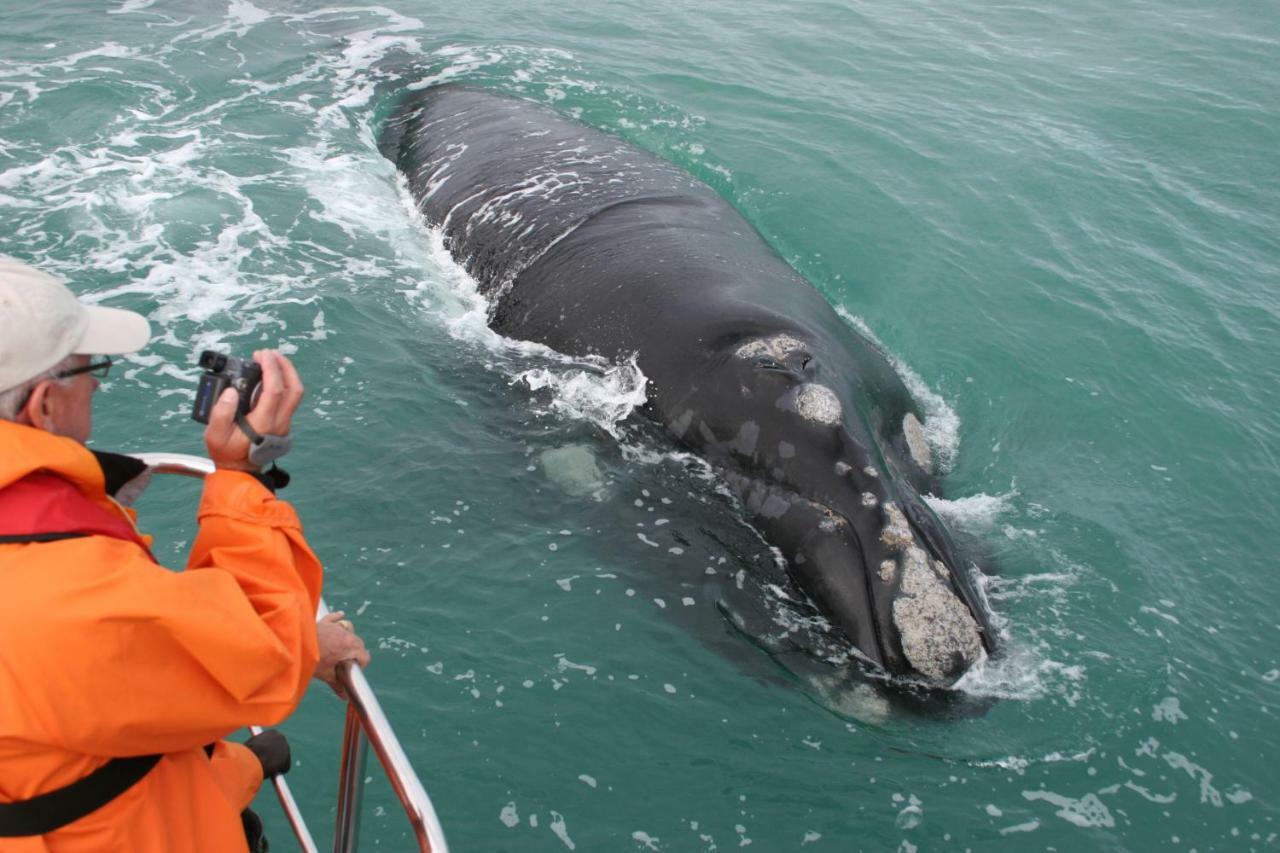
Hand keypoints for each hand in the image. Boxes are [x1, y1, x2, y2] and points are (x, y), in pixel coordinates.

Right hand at [204, 349, 303, 472]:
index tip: (261, 355)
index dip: (271, 369)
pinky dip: (283, 383)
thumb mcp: (215, 435)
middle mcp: (279, 422)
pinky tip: (270, 377)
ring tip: (272, 360)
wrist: (239, 472)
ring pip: (295, 394)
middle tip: (270, 353)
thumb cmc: (226, 453)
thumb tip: (231, 391)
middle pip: (294, 389)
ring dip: (287, 374)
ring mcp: (284, 423)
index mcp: (264, 423)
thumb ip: (221, 412)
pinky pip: (289, 399)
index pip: (274, 390)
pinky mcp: (283, 423)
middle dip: (285, 366)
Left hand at [314, 611, 371, 699]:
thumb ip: (336, 684)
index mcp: (349, 647)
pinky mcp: (325, 622)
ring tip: (342, 645)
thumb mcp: (325, 674)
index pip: (365, 656)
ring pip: (349, 629)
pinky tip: (341, 615)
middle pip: (358, 643)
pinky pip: (335, 617)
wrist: (293, 645)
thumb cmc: (311, 660)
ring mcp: (336, 626)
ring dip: (348, 636)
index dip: (361, 664)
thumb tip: (343, 696)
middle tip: (346, 661)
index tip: (354, 670)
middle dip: (356, 652)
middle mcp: (346, 634)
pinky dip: (338, 617)